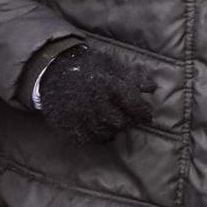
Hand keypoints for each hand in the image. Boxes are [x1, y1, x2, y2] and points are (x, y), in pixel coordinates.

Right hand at [39, 45, 155, 143]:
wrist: (53, 70)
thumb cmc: (88, 67)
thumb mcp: (112, 67)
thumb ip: (133, 78)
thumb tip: (153, 88)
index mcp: (110, 86)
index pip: (134, 105)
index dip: (144, 112)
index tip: (148, 116)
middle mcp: (96, 103)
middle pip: (121, 122)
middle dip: (129, 121)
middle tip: (130, 119)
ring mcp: (81, 117)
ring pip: (106, 133)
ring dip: (114, 130)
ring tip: (116, 125)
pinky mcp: (68, 126)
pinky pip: (88, 139)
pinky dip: (97, 137)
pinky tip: (101, 131)